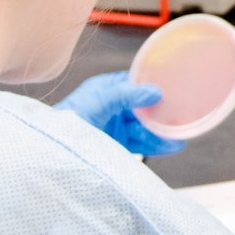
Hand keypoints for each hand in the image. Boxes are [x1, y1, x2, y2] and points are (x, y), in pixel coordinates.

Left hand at [55, 72, 187, 156]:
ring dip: (162, 131)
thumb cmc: (68, 122)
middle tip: (184, 112)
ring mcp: (114, 126)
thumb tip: (156, 91)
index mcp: (105, 89)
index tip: (175, 84)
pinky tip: (171, 145)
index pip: (135, 82)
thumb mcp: (99, 102)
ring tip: (181, 134)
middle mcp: (112, 106)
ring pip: (144, 126)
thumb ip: (126, 95)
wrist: (51, 152)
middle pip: (144, 106)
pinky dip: (156, 144)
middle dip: (162, 111)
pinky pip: (141, 143)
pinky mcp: (116, 145)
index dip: (154, 83)